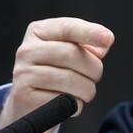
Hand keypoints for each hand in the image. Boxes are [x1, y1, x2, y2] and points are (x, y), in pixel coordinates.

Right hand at [0, 17, 114, 132]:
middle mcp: (27, 50)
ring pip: (70, 79)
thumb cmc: (55, 73)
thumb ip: (88, 45)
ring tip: (84, 92)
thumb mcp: (69, 53)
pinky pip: (64, 101)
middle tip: (96, 77)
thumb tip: (105, 40)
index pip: (68, 28)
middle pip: (73, 54)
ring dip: (88, 89)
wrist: (28, 103)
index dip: (90, 32)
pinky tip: (69, 103)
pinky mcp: (24, 97)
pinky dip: (76, 105)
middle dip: (94, 68)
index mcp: (38, 31)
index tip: (108, 38)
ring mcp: (23, 73)